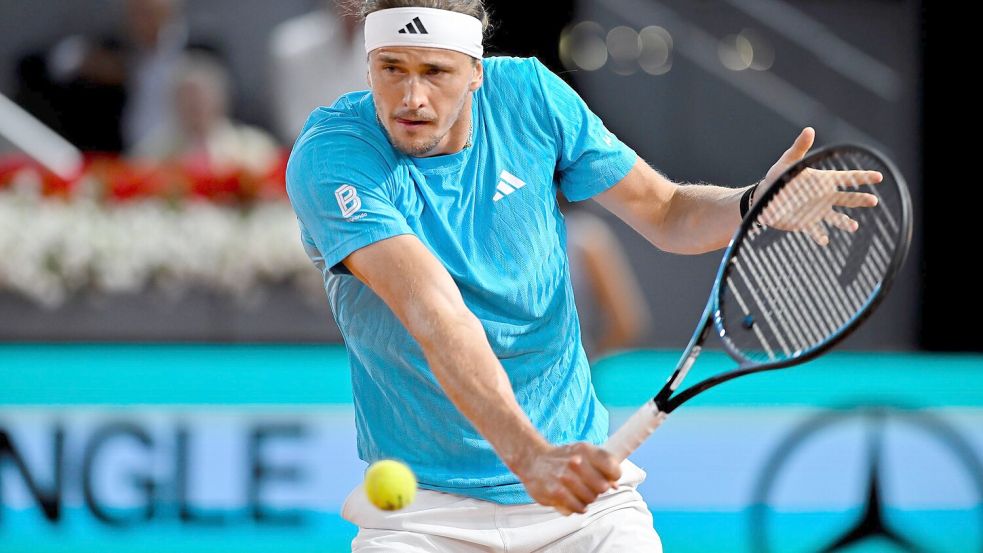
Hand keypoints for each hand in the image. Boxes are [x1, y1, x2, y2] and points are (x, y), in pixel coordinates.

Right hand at [513, 442, 620, 515]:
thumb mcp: (582, 454)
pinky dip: (578, 507)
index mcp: (585, 449)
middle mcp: (576, 462)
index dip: (614, 476)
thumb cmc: (562, 458)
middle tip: (590, 487)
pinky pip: (578, 507)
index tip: (610, 479)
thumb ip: (601, 466)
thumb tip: (615, 485)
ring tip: (579, 493)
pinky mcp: (555, 491)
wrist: (533, 460)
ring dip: (587, 499)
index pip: (612, 467)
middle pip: (603, 486)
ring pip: (591, 498)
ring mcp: (565, 477)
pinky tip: (574, 501)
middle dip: (598, 490)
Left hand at [756, 127, 881, 245]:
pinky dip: (820, 236)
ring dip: (845, 222)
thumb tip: (809, 130)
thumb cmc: (777, 177)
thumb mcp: (788, 161)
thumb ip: (799, 148)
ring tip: (853, 227)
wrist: (764, 198)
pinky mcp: (806, 224)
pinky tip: (825, 241)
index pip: (846, 178)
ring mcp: (817, 211)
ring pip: (836, 218)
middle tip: (874, 201)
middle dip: (861, 200)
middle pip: (848, 198)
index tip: (879, 176)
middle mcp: (824, 196)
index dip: (863, 177)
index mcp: (822, 180)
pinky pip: (816, 231)